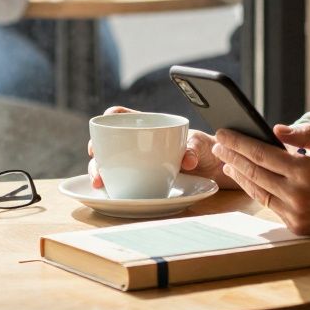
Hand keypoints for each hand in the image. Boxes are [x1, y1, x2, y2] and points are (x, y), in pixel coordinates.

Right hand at [86, 106, 238, 190]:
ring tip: (100, 182)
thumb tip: (188, 159)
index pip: (121, 116)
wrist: (213, 170)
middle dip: (97, 153)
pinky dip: (111, 187)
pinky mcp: (138, 181)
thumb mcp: (201, 144)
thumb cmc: (205, 148)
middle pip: (107, 144)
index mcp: (148, 127)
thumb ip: (194, 147)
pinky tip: (109, 192)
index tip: (104, 128)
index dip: (109, 119)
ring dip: (99, 172)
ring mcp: (135, 164)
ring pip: (108, 165)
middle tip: (96, 161)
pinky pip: (119, 182)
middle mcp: (136, 145)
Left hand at [211, 124, 309, 236]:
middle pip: (254, 171)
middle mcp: (297, 194)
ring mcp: (295, 213)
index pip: (262, 153)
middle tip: (218, 144)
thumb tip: (276, 130)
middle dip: (233, 155)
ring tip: (227, 161)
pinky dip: (256, 190)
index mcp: (307, 171)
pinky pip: (269, 205)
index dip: (239, 142)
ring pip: (257, 190)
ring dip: (239, 174)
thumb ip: (308, 135)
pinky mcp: (297, 226)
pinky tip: (249, 180)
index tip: (224, 133)